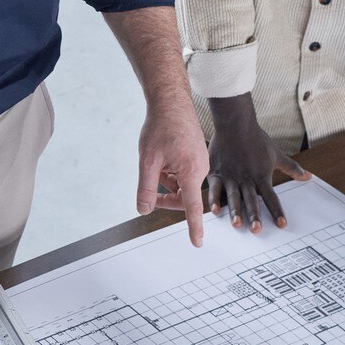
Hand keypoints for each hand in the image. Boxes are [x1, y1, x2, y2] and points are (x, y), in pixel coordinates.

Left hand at [136, 101, 210, 245]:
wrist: (171, 102)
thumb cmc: (160, 127)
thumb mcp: (147, 160)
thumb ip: (146, 188)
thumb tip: (144, 210)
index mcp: (191, 171)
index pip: (192, 206)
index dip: (193, 226)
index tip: (197, 243)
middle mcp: (200, 168)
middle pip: (185, 197)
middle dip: (167, 198)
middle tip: (150, 193)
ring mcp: (200, 162)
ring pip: (182, 185)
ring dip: (167, 183)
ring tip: (154, 165)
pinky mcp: (197, 157)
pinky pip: (184, 175)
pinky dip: (171, 173)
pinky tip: (161, 161)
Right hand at [202, 97, 308, 232]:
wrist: (235, 124)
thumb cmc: (257, 139)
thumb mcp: (276, 154)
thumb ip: (291, 168)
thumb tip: (308, 177)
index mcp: (261, 176)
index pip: (271, 197)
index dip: (277, 211)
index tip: (282, 224)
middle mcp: (246, 179)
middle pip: (251, 200)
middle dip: (254, 216)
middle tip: (257, 230)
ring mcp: (230, 176)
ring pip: (234, 197)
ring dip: (235, 211)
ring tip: (237, 224)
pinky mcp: (216, 173)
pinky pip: (215, 189)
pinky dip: (214, 200)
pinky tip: (215, 211)